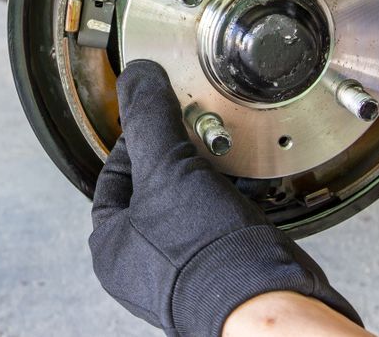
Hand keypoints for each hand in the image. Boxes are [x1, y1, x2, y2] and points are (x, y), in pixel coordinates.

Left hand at [89, 59, 359, 335]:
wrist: (267, 301)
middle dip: (178, 155)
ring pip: (188, 203)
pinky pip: (218, 221)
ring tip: (221, 154)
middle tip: (195, 132)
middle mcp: (141, 264)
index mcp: (111, 246)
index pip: (113, 174)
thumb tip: (137, 77)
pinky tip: (244, 183)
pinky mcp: (219, 270)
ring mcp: (180, 269)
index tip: (156, 117)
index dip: (136, 139)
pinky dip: (229, 198)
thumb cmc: (207, 254)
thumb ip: (148, 119)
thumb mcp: (167, 169)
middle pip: (153, 188)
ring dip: (207, 175)